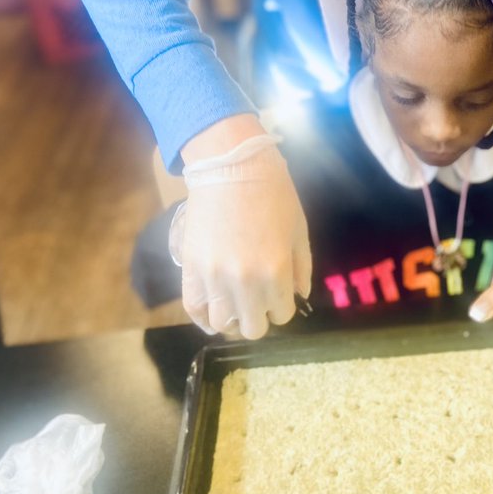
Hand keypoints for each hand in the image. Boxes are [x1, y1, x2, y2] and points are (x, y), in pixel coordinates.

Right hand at [170, 132, 310, 338]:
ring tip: (237, 304)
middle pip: (253, 327)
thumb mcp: (298, 230)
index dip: (283, 305)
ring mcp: (214, 278)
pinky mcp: (190, 270)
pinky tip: (214, 316)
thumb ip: (302, 268)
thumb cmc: (273, 195)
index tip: (280, 292)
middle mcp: (244, 283)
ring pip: (223, 322)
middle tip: (260, 299)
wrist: (231, 167)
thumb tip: (299, 295)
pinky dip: (204, 318)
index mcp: (276, 273)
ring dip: (233, 318)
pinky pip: (194, 309)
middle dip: (260, 316)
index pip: (282, 314)